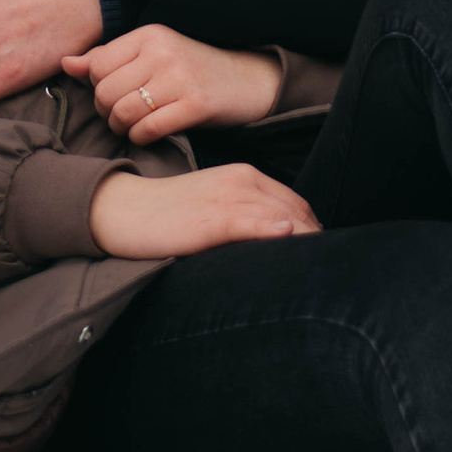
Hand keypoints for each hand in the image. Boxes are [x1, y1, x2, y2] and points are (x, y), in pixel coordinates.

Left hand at [66, 25, 285, 146]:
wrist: (247, 81)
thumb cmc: (191, 70)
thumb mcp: (151, 55)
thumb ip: (108, 59)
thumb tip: (66, 63)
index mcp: (149, 35)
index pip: (97, 65)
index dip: (96, 87)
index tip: (111, 96)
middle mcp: (163, 52)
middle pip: (106, 91)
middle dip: (105, 111)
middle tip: (118, 116)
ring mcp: (180, 77)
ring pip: (124, 111)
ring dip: (120, 127)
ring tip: (130, 127)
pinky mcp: (196, 104)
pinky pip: (148, 128)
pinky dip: (141, 137)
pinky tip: (148, 135)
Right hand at [88, 163, 320, 258]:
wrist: (123, 210)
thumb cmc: (167, 216)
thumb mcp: (214, 208)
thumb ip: (247, 217)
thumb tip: (280, 242)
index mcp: (246, 176)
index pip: (298, 205)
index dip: (314, 232)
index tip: (322, 260)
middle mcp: (243, 181)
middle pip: (298, 212)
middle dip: (317, 242)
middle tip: (328, 274)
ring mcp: (228, 198)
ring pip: (282, 217)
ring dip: (306, 242)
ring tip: (321, 273)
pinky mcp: (212, 218)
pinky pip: (250, 223)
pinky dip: (272, 230)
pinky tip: (287, 237)